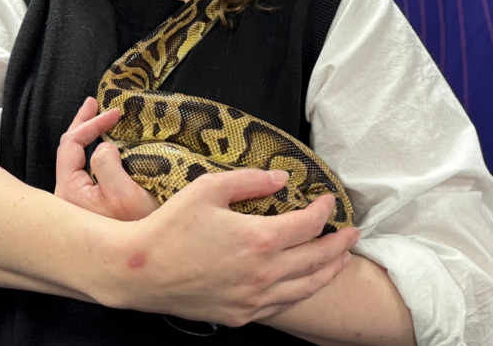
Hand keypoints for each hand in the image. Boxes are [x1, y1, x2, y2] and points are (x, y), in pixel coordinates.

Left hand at [54, 97, 160, 220]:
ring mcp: (81, 202)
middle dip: (83, 124)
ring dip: (90, 136)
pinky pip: (90, 171)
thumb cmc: (137, 232)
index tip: (116, 114)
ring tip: (100, 118)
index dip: (92, 124)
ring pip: (79, 160)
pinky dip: (98, 151)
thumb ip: (107, 164)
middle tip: (95, 103)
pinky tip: (108, 144)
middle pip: (69, 150)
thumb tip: (105, 147)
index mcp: (69, 192)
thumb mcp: (124, 194)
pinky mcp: (95, 206)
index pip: (71, 145)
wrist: (148, 259)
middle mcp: (69, 197)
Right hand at [97, 169, 360, 327]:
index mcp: (260, 239)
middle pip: (317, 259)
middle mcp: (264, 273)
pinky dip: (300, 292)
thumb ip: (250, 181)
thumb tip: (282, 179)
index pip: (308, 225)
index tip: (327, 201)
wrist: (139, 270)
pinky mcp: (239, 314)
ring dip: (328, 271)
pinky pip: (281, 305)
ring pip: (305, 287)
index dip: (323, 211)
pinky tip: (302, 284)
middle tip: (353, 233)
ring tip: (340, 260)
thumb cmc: (170, 225)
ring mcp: (253, 298)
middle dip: (339, 244)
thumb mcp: (209, 189)